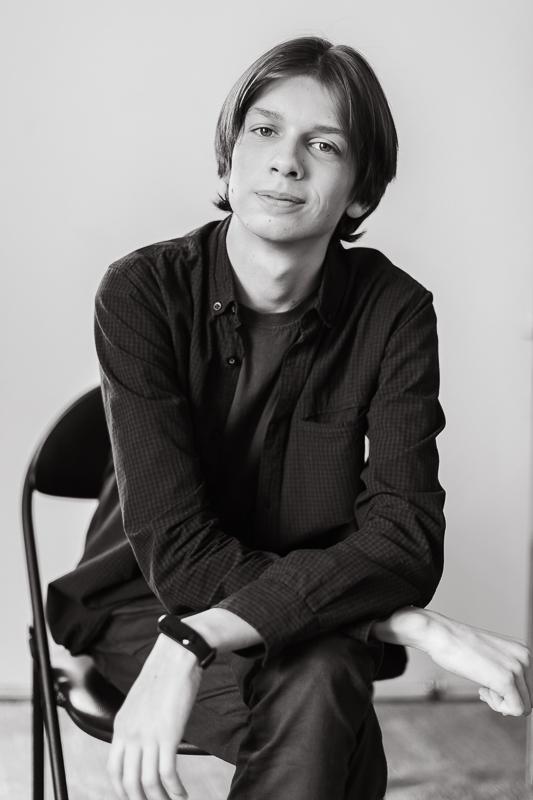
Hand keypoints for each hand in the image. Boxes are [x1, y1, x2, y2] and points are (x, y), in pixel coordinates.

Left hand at [107, 633, 202, 799]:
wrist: (177, 656)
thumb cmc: (165, 676)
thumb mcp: (141, 702)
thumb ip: (138, 724)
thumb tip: (144, 745)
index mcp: (121, 725)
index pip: (114, 770)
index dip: (123, 790)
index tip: (136, 797)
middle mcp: (130, 733)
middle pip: (128, 782)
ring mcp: (148, 735)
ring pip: (147, 783)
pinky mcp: (168, 734)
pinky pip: (167, 774)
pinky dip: (175, 790)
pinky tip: (182, 794)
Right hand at [423, 610, 531, 716]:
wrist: (441, 634)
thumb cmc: (459, 646)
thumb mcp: (493, 656)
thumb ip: (508, 672)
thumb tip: (517, 701)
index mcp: (524, 651)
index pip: (529, 688)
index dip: (511, 693)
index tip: (491, 686)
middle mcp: (525, 657)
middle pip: (529, 698)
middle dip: (507, 699)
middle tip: (485, 687)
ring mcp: (517, 668)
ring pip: (524, 707)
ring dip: (501, 703)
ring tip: (483, 686)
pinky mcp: (506, 680)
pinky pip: (515, 710)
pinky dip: (498, 707)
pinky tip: (482, 689)